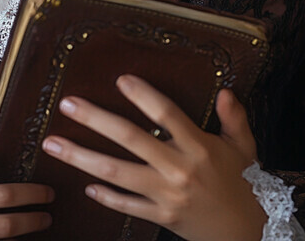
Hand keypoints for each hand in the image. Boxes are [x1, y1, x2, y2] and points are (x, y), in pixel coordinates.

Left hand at [40, 75, 266, 240]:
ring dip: (82, 157)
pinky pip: (127, 206)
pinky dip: (106, 197)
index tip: (120, 79)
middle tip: (66, 104)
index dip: (143, 95)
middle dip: (95, 120)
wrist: (252, 236)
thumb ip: (234, 117)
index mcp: (199, 146)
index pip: (167, 114)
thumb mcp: (245, 147)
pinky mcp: (162, 217)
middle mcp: (179, 169)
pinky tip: (85, 186)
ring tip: (53, 144)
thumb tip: (225, 90)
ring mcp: (167, 195)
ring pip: (117, 173)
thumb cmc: (244, 184)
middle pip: (131, 139)